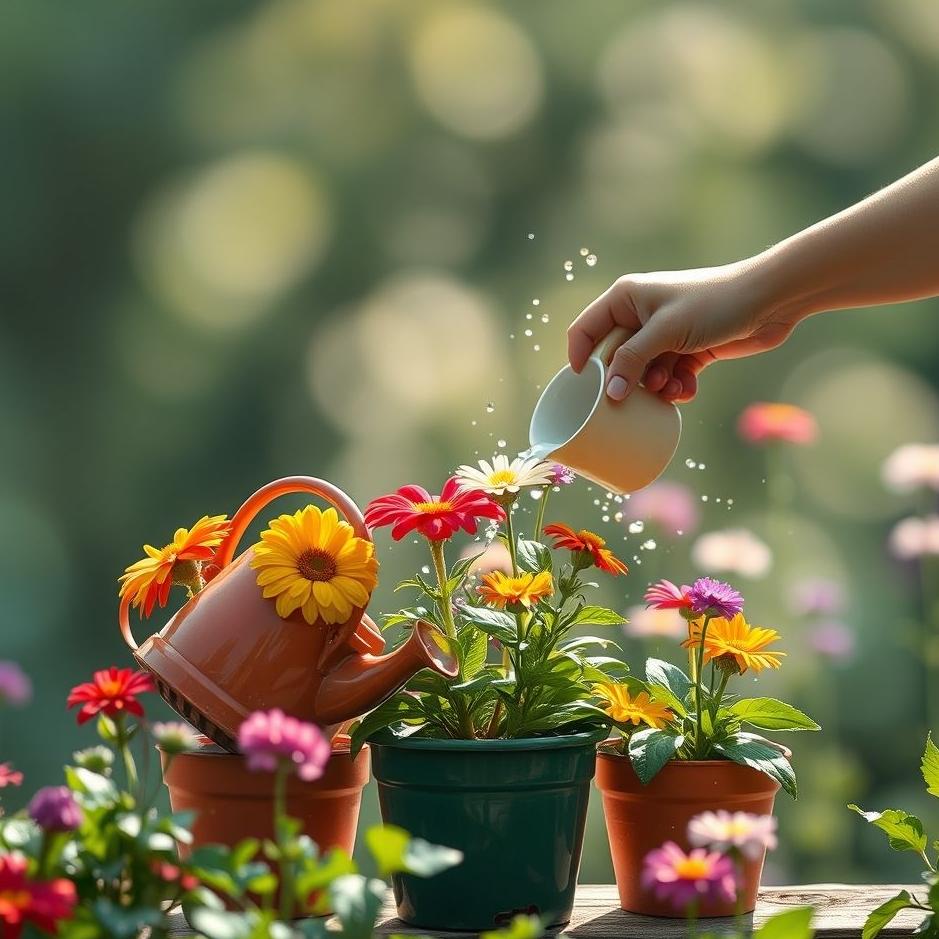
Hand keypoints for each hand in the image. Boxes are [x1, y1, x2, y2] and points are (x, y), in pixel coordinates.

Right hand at [567, 260, 800, 402]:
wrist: (770, 300)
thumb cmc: (714, 303)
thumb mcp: (666, 331)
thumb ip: (633, 360)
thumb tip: (610, 393)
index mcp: (625, 299)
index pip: (585, 330)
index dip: (579, 359)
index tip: (583, 390)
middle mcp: (640, 316)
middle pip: (615, 359)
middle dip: (628, 381)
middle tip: (637, 398)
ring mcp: (664, 336)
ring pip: (644, 374)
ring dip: (656, 388)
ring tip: (672, 389)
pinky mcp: (688, 352)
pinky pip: (670, 378)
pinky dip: (677, 388)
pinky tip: (688, 391)